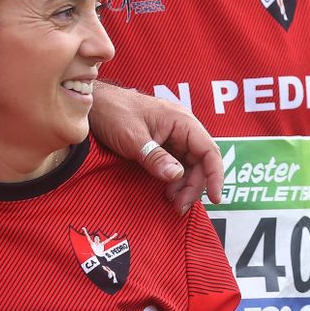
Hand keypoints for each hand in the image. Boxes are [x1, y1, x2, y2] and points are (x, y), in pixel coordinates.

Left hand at [88, 81, 224, 212]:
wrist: (94, 104)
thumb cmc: (113, 112)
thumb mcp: (133, 137)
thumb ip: (155, 157)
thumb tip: (176, 176)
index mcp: (182, 121)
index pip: (209, 150)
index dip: (216, 175)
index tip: (215, 198)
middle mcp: (182, 128)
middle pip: (201, 162)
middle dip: (194, 186)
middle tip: (179, 206)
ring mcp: (173, 136)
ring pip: (190, 166)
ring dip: (185, 186)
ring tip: (172, 202)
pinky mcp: (163, 144)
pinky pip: (177, 164)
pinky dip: (175, 180)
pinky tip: (167, 192)